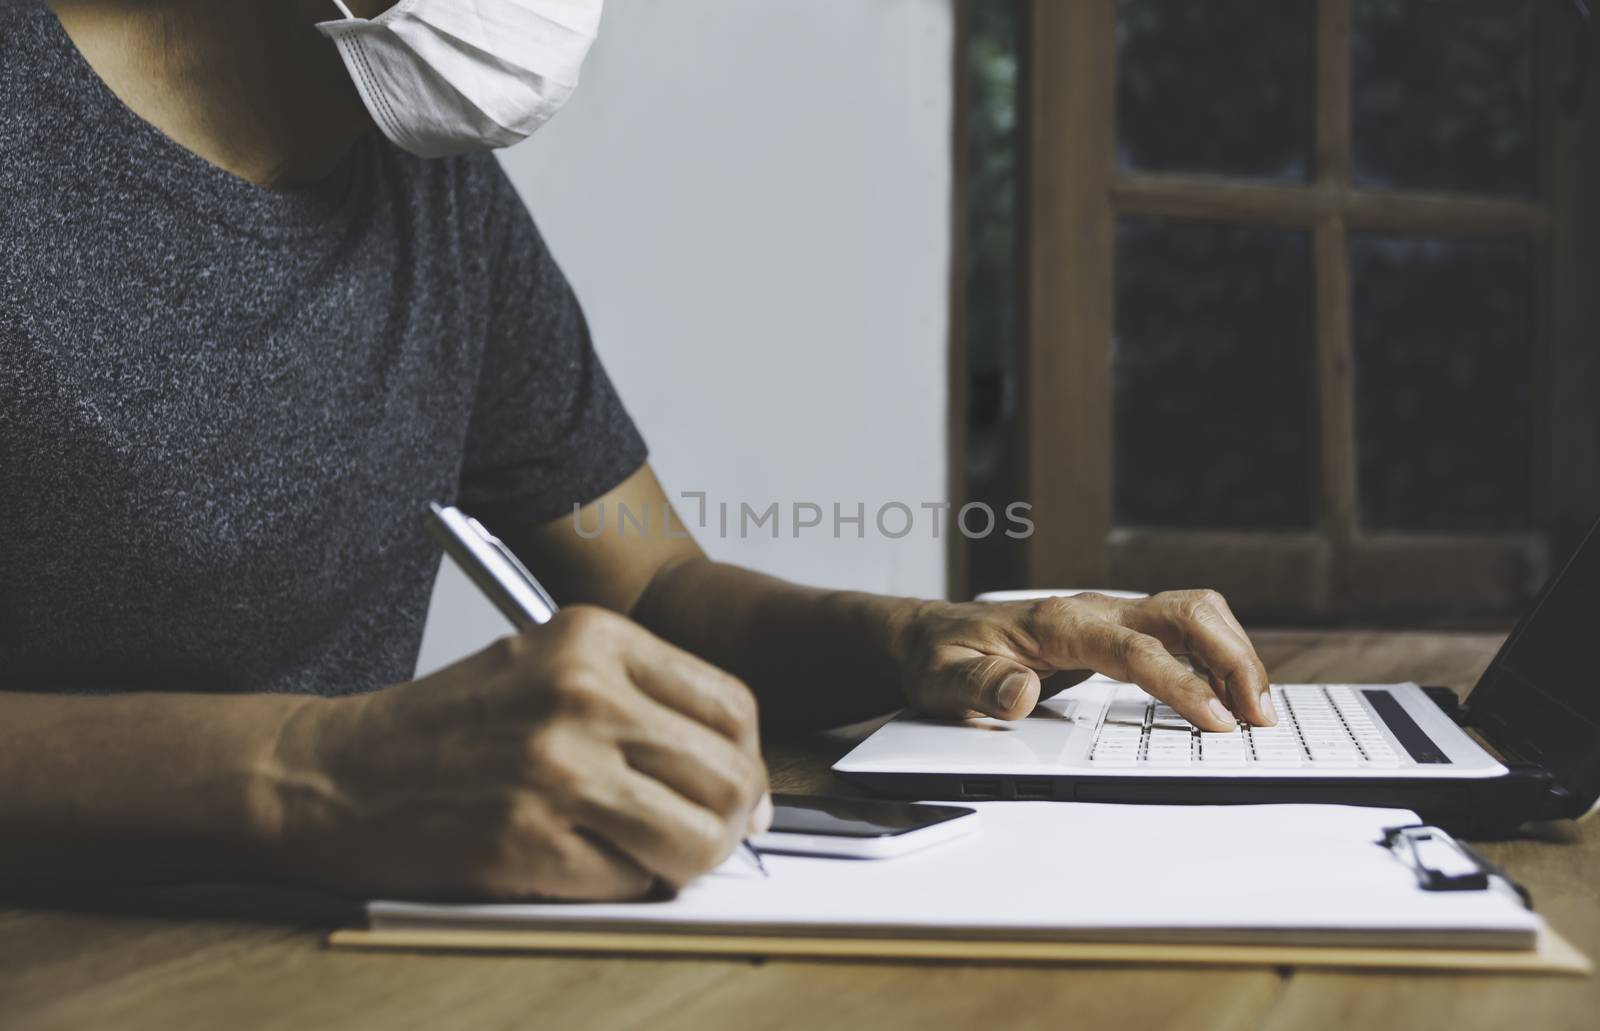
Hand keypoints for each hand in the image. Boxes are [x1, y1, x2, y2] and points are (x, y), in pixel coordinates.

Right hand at [274, 606, 770, 900]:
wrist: (335, 774)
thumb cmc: (448, 727)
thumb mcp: (548, 667)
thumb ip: (644, 704)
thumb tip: (742, 779)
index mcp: (593, 638)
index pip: (731, 705)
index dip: (750, 760)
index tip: (741, 788)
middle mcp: (581, 694)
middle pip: (729, 775)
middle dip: (733, 821)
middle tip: (708, 836)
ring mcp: (555, 769)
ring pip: (697, 839)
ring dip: (689, 862)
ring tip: (656, 857)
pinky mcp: (528, 842)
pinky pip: (631, 882)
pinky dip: (625, 886)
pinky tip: (588, 864)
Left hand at [892, 590, 1273, 731]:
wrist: (932, 636)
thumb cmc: (941, 657)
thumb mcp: (943, 679)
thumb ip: (980, 686)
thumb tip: (1022, 693)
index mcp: (1058, 623)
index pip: (1134, 649)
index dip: (1180, 683)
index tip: (1215, 720)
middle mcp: (1093, 611)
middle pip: (1184, 613)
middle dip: (1232, 658)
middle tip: (1259, 717)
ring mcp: (1110, 617)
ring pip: (1193, 613)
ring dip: (1234, 653)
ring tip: (1259, 710)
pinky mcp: (1118, 631)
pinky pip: (1183, 631)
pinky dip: (1218, 656)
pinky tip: (1231, 693)